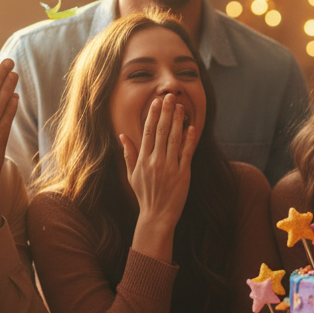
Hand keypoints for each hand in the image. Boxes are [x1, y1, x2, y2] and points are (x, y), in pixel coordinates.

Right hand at [121, 94, 197, 259]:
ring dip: (178, 121)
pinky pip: (187, 153)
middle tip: (170, 96)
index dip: (153, 115)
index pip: (148, 132)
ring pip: (174, 139)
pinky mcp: (183, 174)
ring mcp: (169, 167)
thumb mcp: (132, 175)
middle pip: (161, 131)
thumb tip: (122, 137)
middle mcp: (155, 161)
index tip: (156, 102)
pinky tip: (191, 128)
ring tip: (181, 107)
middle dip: (166, 112)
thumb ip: (128, 154)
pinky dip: (189, 140)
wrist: (157, 215)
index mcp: (143, 160)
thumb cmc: (145, 195)